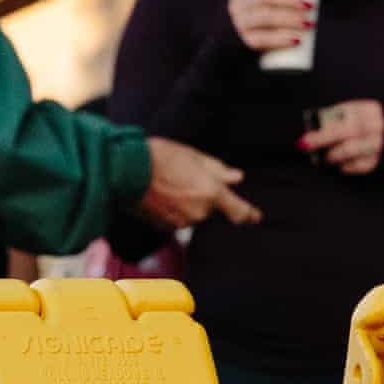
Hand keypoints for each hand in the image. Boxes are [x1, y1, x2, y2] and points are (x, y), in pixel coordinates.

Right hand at [138, 136, 258, 228]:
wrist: (127, 169)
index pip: (238, 211)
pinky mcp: (164, 227)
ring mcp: (181, 222)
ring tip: (168, 182)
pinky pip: (175, 218)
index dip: (249, 214)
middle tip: (183, 176)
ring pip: (191, 213)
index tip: (256, 217)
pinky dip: (171, 208)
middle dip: (201, 195)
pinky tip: (159, 193)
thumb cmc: (160, 157)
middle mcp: (199, 212)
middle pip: (209, 208)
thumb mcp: (195, 156)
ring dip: (185, 201)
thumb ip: (218, 170)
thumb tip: (236, 177)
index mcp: (211, 193)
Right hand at [225, 0, 317, 57]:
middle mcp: (238, 5)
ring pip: (266, 17)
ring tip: (310, 23)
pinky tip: (297, 40)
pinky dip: (282, 39)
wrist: (239, 40)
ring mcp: (241, 23)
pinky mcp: (247, 41)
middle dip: (290, 0)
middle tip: (310, 5)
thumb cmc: (259, 12)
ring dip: (291, 19)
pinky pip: (264, 39)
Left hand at [298, 99, 383, 176]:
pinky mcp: (380, 160)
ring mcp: (380, 143)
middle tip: (307, 147)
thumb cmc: (362, 124)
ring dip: (334, 154)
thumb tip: (312, 132)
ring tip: (327, 157)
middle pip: (349, 132)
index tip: (305, 139)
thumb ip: (334, 120)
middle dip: (324, 140)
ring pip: (352, 150)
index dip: (323, 129)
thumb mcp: (352, 115)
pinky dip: (346, 166)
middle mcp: (376, 125)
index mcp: (367, 109)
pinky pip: (359, 166)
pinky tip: (342, 164)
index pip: (342, 116)